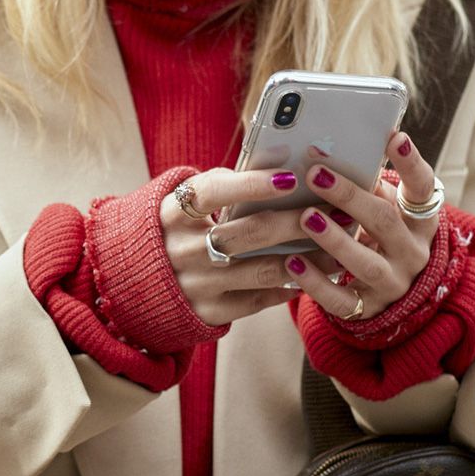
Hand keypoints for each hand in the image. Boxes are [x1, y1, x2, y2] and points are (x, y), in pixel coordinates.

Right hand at [161, 167, 335, 326]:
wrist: (135, 285)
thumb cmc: (175, 231)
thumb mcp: (183, 204)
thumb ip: (222, 187)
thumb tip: (279, 161)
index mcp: (172, 214)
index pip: (211, 192)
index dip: (251, 184)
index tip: (291, 177)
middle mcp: (181, 251)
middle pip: (248, 233)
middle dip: (298, 221)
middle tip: (335, 211)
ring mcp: (196, 286)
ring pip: (262, 270)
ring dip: (307, 258)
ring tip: (339, 246)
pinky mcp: (208, 313)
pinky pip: (258, 300)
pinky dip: (289, 285)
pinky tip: (314, 273)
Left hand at [287, 131, 443, 322]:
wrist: (396, 293)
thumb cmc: (382, 235)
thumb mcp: (386, 208)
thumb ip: (367, 185)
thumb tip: (323, 149)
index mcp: (420, 219)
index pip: (423, 187)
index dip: (411, 163)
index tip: (395, 137)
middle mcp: (412, 252)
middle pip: (385, 222)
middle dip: (350, 197)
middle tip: (317, 175)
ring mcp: (393, 282)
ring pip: (367, 263)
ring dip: (334, 239)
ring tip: (306, 217)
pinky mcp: (369, 308)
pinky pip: (342, 299)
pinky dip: (316, 282)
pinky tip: (293, 262)